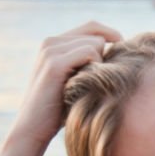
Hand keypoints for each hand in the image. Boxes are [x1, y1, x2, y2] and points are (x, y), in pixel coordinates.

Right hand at [12, 21, 120, 145]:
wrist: (33, 129)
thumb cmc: (60, 109)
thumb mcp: (75, 80)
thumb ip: (88, 62)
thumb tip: (120, 50)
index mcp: (54, 43)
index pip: (92, 27)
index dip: (111, 36)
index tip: (119, 57)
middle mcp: (50, 42)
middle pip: (97, 34)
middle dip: (105, 56)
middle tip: (97, 81)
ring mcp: (50, 50)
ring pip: (96, 43)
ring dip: (100, 65)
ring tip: (87, 86)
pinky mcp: (54, 63)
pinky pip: (90, 52)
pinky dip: (95, 68)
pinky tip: (87, 85)